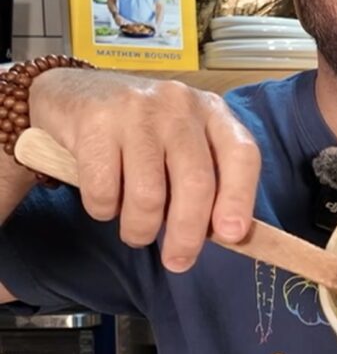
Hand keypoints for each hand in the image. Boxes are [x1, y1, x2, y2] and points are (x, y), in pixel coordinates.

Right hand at [28, 70, 260, 272]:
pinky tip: (106, 202)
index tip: (231, 236)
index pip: (242, 154)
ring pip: (148, 195)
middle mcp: (180, 106)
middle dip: (187, 234)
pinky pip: (104, 191)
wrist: (76, 92)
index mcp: (212, 112)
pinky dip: (104, 210)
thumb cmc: (142, 131)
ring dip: (140, 229)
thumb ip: (208, 179)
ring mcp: (137, 110)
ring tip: (135, 231)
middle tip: (178, 261)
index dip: (240, 198)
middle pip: (196, 182)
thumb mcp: (184, 142)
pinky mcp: (96, 122)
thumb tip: (228, 237)